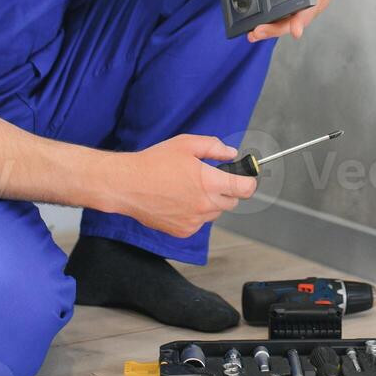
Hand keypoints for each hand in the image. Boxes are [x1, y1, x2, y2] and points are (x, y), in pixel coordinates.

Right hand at [107, 134, 257, 239]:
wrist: (127, 185)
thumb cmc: (154, 162)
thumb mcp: (186, 144)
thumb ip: (213, 147)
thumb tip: (231, 153)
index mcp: (209, 182)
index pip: (246, 188)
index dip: (247, 181)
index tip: (243, 177)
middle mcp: (205, 204)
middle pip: (232, 201)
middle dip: (227, 190)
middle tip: (209, 179)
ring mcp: (194, 220)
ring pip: (215, 213)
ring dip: (210, 203)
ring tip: (189, 189)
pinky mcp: (183, 231)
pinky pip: (199, 223)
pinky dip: (195, 214)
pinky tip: (179, 201)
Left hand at [245, 0, 339, 41]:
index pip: (310, 2)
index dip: (301, 20)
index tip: (295, 31)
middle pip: (300, 19)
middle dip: (277, 29)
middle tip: (256, 32)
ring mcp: (316, 3)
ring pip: (297, 21)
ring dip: (276, 29)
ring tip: (255, 33)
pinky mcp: (311, 7)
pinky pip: (297, 18)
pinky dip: (281, 23)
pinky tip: (264, 27)